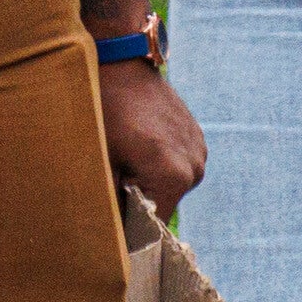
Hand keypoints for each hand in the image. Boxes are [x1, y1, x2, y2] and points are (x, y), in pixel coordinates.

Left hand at [102, 58, 205, 218]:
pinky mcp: (198, 137)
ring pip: (171, 184)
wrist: (122, 64)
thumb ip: (111, 202)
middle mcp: (195, 167)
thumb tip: (111, 236)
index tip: (112, 215)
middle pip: (164, 204)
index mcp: (173, 176)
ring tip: (128, 155)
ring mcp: (200, 151)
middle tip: (116, 175)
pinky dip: (161, 162)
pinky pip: (179, 164)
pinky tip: (141, 144)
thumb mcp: (102, 161)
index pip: (153, 224)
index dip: (130, 224)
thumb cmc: (106, 112)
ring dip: (150, 179)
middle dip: (139, 198)